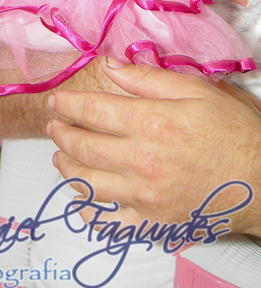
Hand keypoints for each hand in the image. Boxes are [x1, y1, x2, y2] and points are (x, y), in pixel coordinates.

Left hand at [46, 57, 260, 236]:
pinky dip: (87, 209)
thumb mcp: (197, 90)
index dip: (67, 103)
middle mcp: (142, 160)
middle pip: (83, 146)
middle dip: (60, 132)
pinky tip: (81, 197)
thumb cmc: (234, 132)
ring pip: (87, 183)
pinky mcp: (152, 221)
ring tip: (60, 155)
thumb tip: (109, 66)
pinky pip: (107, 221)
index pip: (92, 110)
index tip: (56, 99)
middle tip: (53, 124)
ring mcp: (145, 195)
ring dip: (66, 166)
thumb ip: (149, 78)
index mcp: (152, 123)